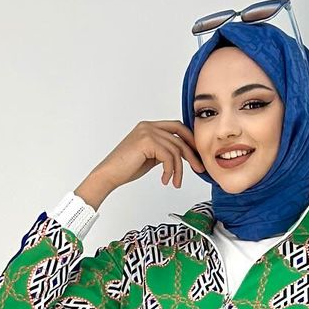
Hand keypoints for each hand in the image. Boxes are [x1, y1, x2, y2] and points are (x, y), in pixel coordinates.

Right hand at [79, 121, 205, 203]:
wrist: (109, 174)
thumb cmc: (126, 168)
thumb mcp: (149, 157)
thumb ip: (162, 151)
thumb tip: (179, 156)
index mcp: (149, 127)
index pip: (177, 127)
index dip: (189, 140)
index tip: (196, 156)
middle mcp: (149, 126)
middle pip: (180, 136)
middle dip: (192, 153)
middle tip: (199, 169)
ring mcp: (147, 132)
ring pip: (175, 149)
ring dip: (179, 169)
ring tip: (175, 182)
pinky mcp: (147, 141)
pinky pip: (168, 156)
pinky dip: (170, 170)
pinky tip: (165, 180)